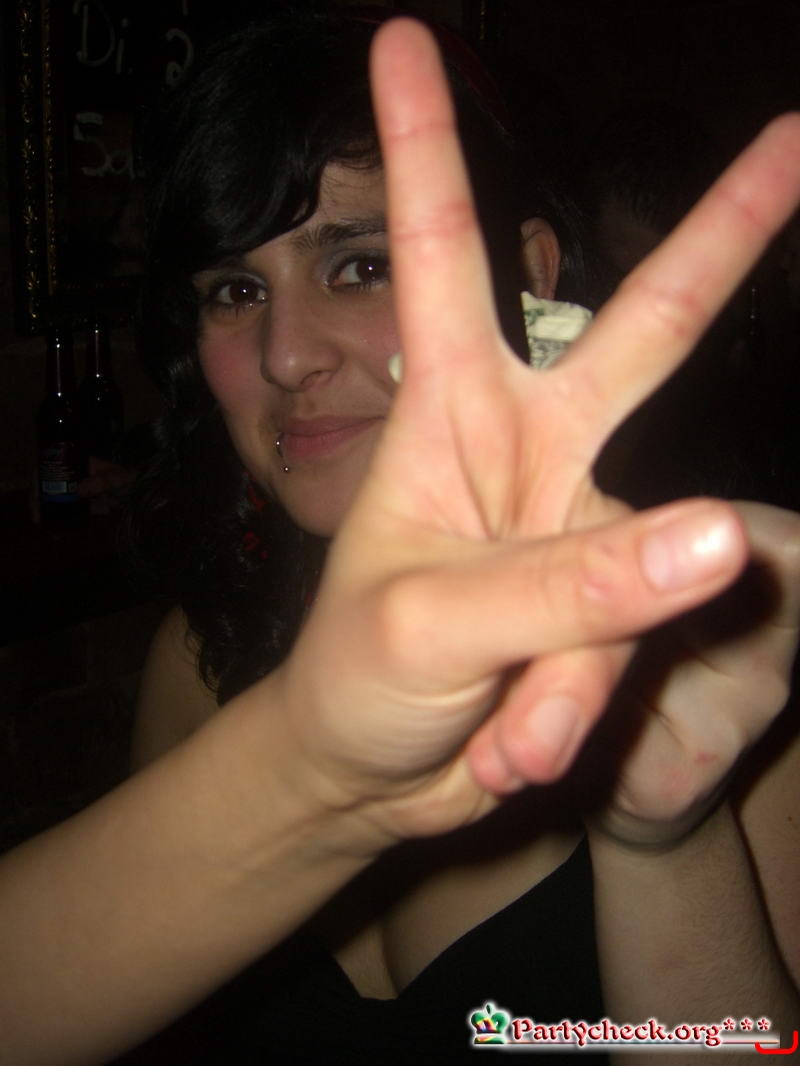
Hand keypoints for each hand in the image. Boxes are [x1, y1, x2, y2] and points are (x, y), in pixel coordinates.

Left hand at [272, 19, 799, 850]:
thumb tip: (721, 532)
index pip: (441, 260)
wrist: (370, 771)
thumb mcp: (435, 624)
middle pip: (643, 325)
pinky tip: (511, 752)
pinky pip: (643, 646)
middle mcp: (530, 450)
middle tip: (799, 139)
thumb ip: (571, 584)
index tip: (405, 38)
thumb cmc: (360, 676)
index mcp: (452, 419)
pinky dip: (579, 714)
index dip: (425, 151)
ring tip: (502, 739)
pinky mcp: (617, 604)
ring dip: (576, 671)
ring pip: (647, 567)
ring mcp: (583, 524)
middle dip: (721, 235)